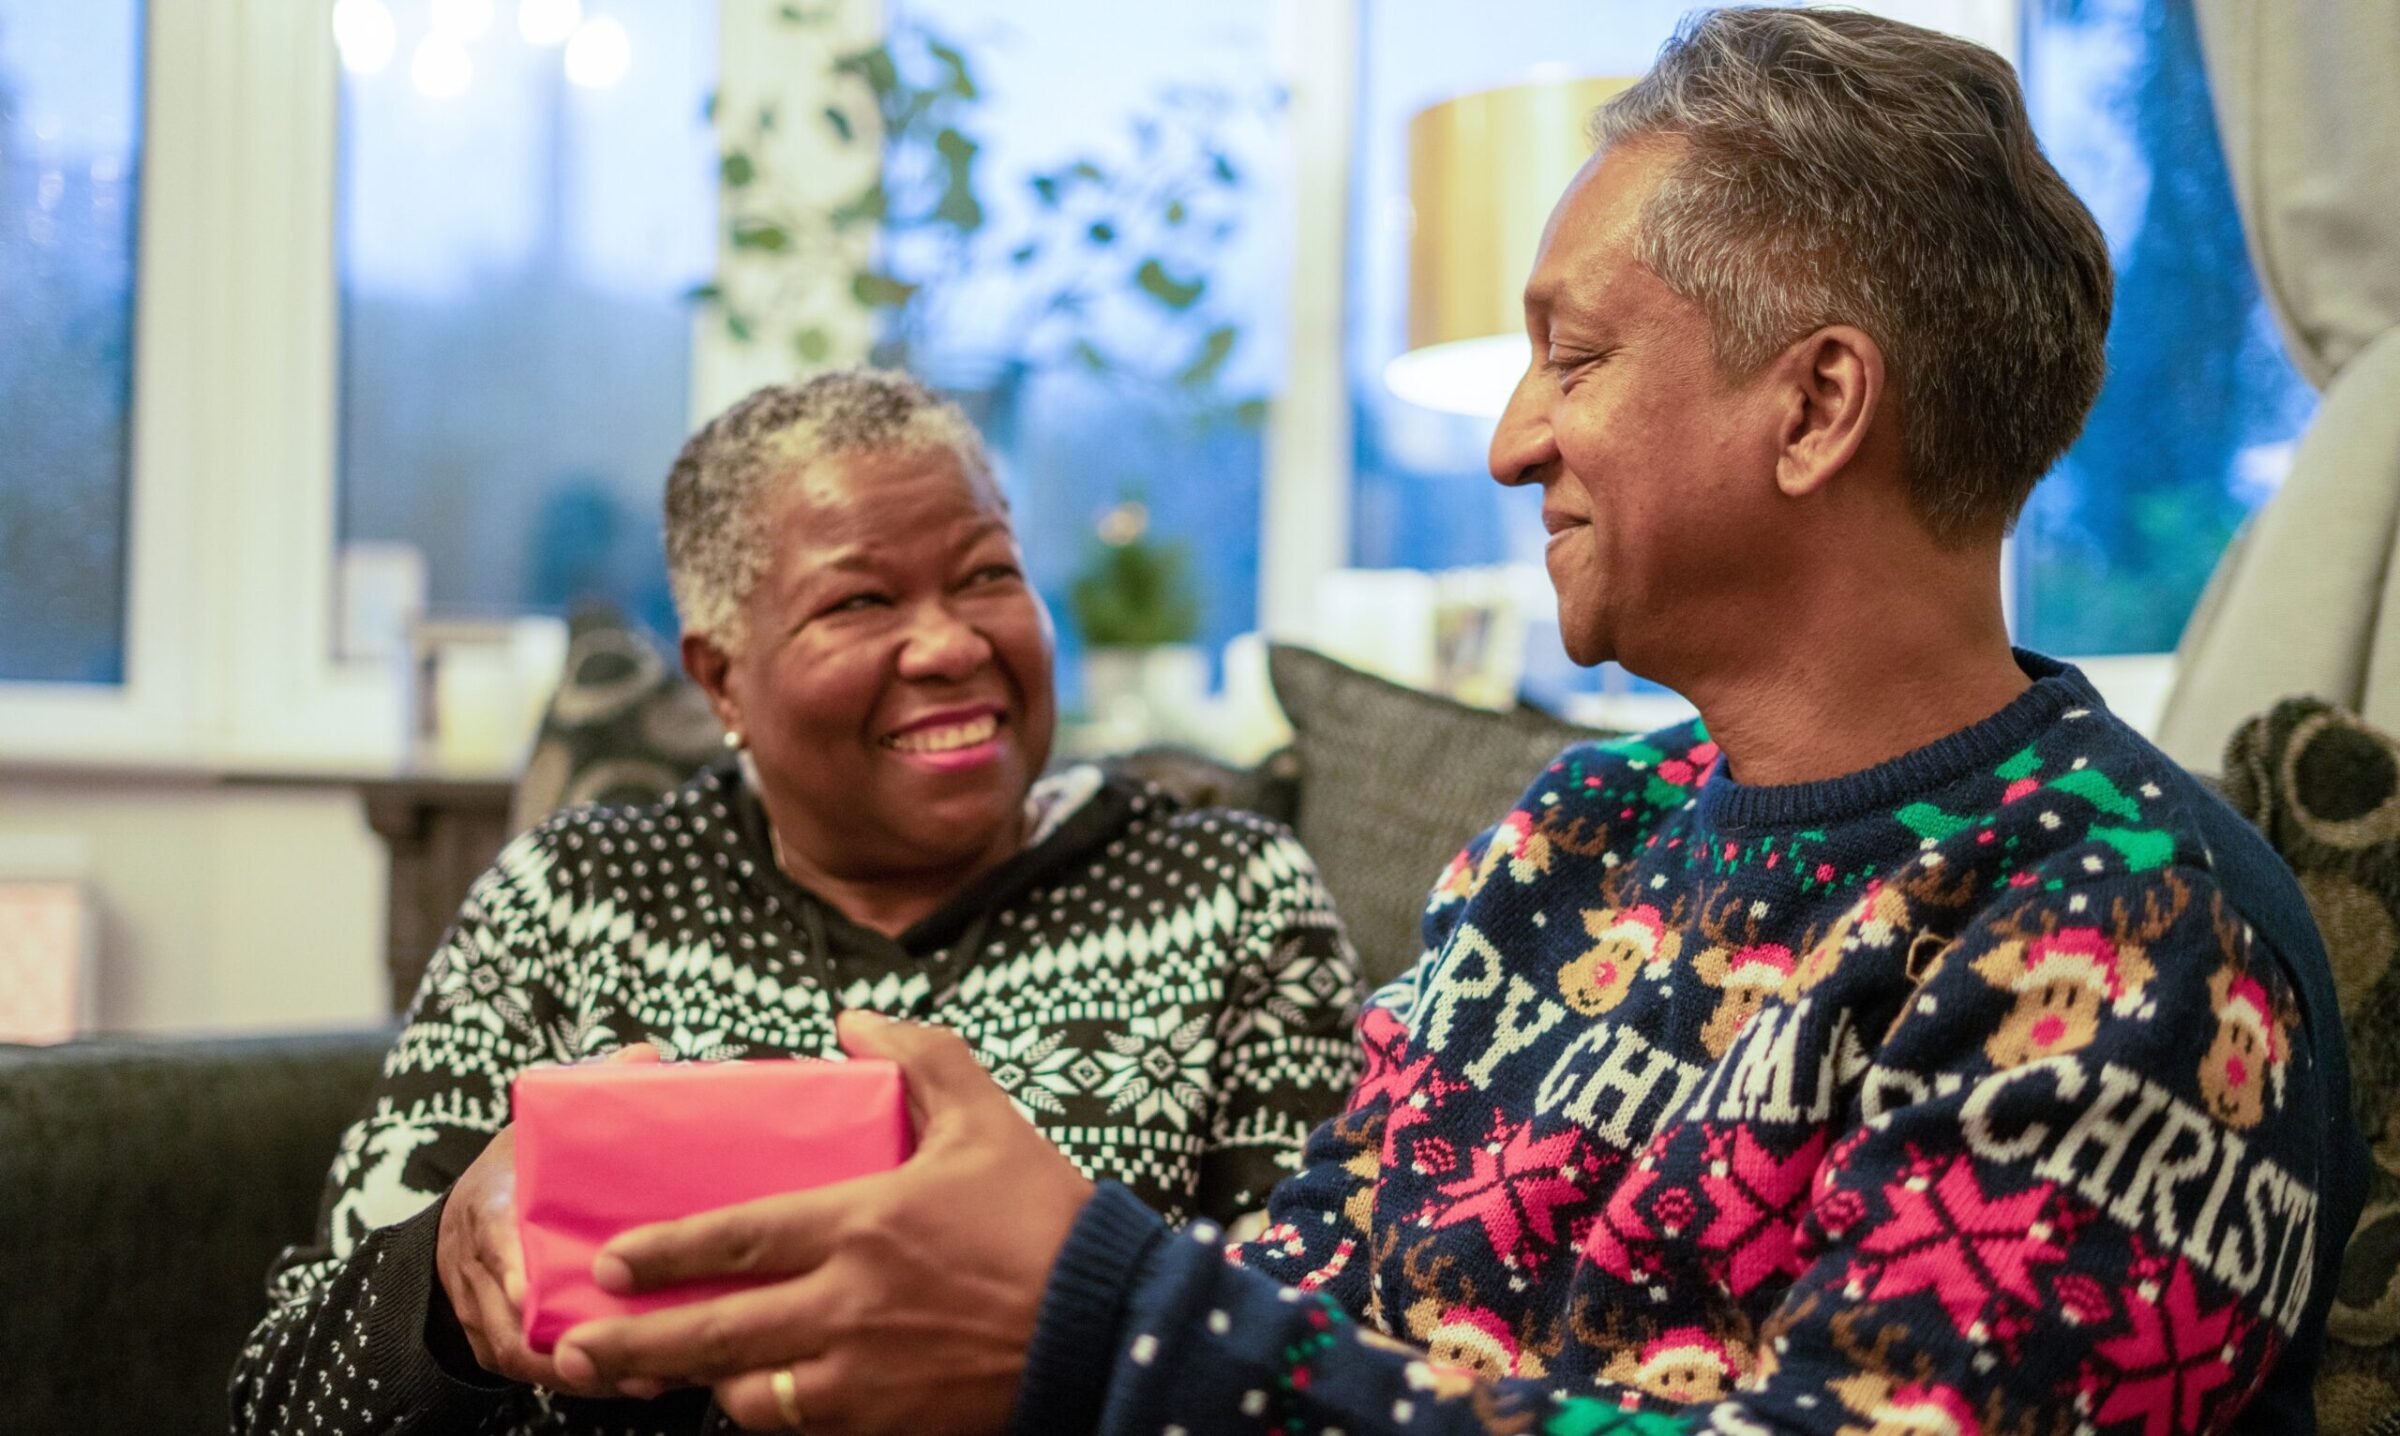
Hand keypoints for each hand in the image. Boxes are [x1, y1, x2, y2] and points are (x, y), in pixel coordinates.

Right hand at [434, 1041, 662, 1396]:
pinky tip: (638, 1383)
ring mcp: (481, 1311)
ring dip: (586, 1372)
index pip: (491, 1246)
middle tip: (640, 1356)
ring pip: (524, 1356)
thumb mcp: (540, 1124)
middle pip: (511, 1321)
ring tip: (653, 1381)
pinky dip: (582, 1380)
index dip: (513, 1278)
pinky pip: (534, 1371)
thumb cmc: (519, 1165)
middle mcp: (474, 1267)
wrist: (468, 1211)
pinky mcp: (497, 1342)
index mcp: (486, 1207)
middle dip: (571, 1345)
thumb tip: (644, 1055)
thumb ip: (590, 1089)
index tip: (541, 1300)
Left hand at [551, 1013, 1097, 1435]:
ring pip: (751, 1395)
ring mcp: (864, 1375)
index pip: (735, 1238)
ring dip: (707, 1385)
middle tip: (581, 1346)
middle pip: (716, 1333)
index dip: (664, 1251)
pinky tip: (756, 1399)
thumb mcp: (987, 1118)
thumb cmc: (1045, 1218)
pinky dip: (770, 1414)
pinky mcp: (889, 1422)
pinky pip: (803, 1426)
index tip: (613, 1262)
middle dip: (638, 1343)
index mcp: (862, 1224)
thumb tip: (854, 1020)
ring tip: (670, 1377)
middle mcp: (848, 1305)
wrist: (1109, 1325)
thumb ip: (920, 1059)